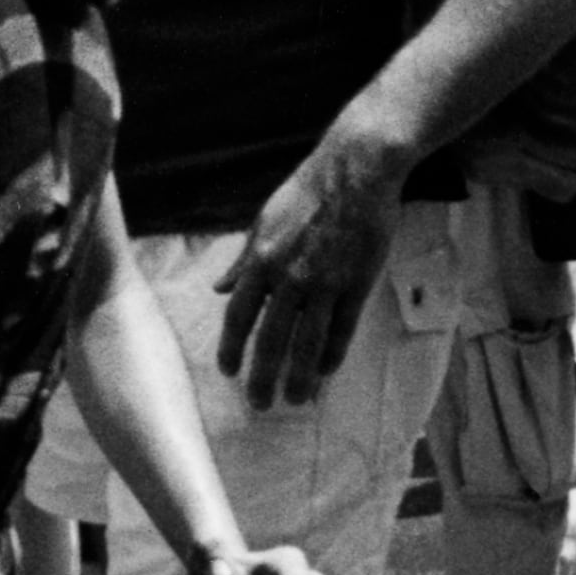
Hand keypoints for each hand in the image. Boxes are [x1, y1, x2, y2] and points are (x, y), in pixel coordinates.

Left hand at [213, 122, 406, 409]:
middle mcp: (289, 277)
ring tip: (295, 400)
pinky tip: (325, 372)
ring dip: (300, 376)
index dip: (232, 347)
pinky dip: (332, 353)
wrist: (354, 171)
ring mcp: (325, 283)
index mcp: (261, 260)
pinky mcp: (356, 283)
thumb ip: (243, 259)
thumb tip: (218, 288)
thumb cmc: (305, 191)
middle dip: (263, 376)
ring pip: (308, 342)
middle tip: (259, 404)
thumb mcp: (263, 221)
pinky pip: (342, 328)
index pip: (239, 316)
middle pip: (272, 339)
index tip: (228, 371)